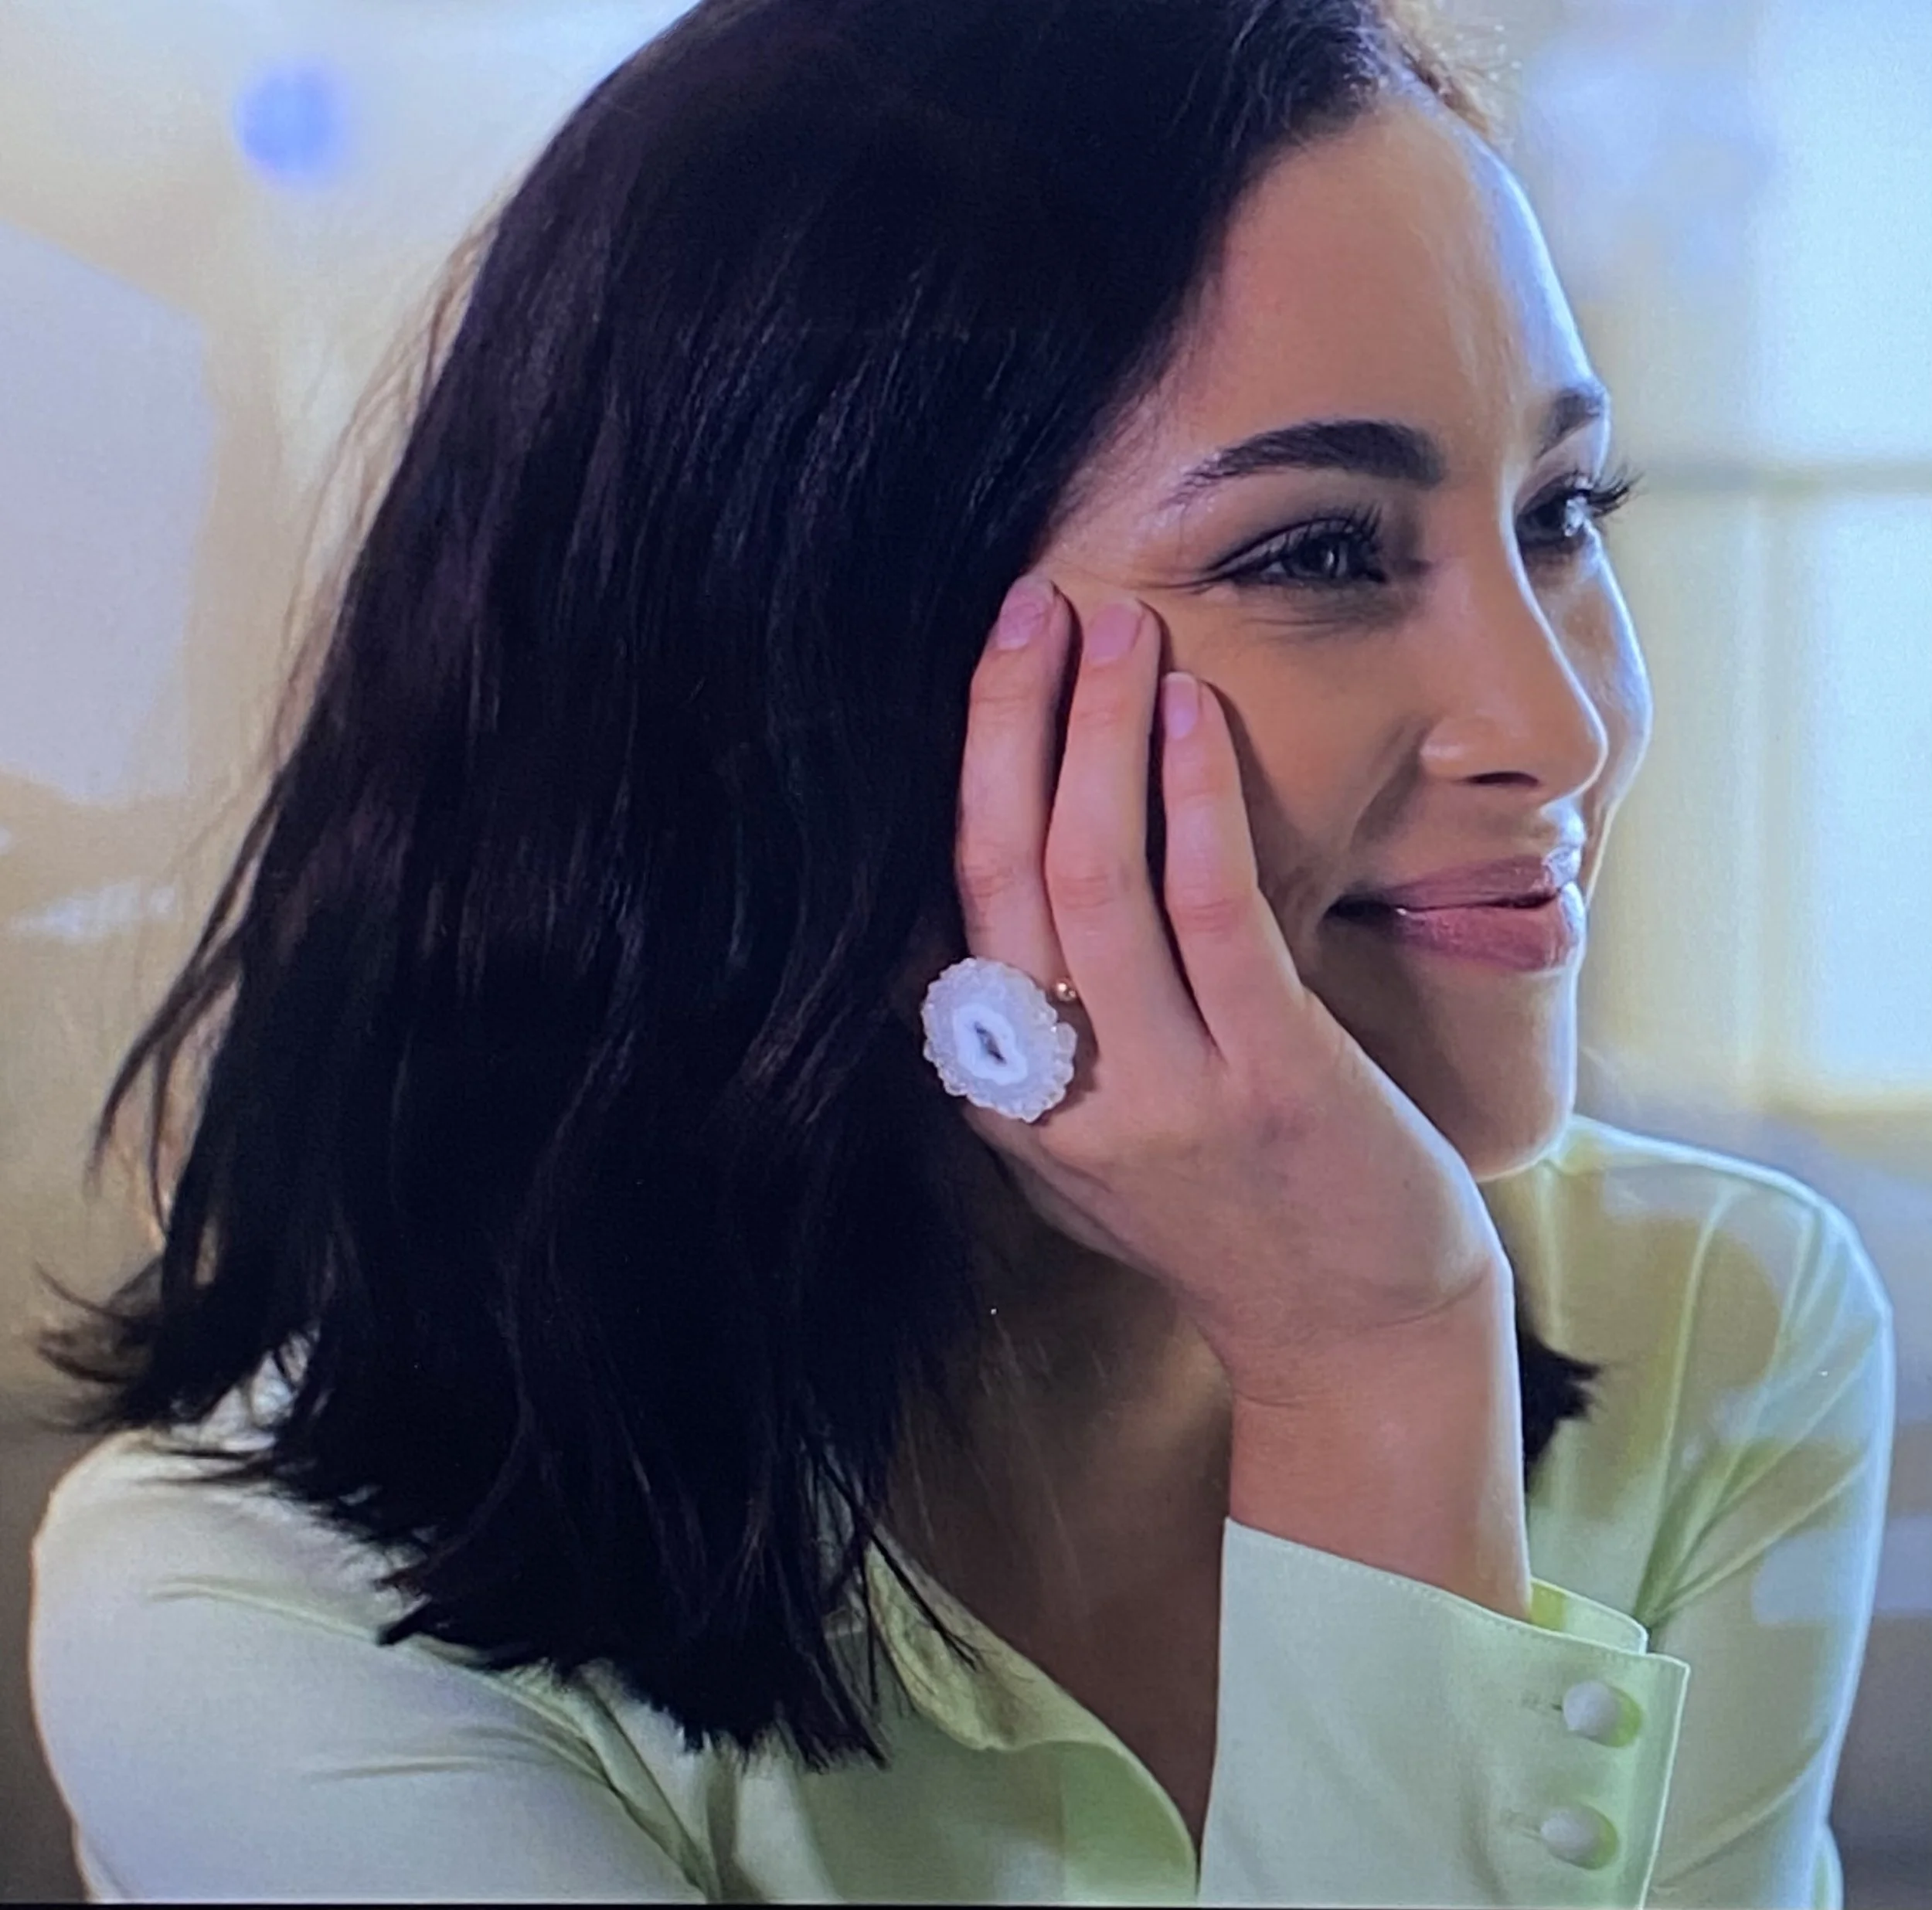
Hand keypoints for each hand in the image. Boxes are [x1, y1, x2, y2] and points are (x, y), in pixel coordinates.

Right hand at [947, 577, 1513, 1406]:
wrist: (1352, 1333)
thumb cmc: (1227, 1219)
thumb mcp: (1086, 1147)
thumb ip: (1025, 1045)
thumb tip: (986, 910)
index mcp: (1004, 1102)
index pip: (952, 905)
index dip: (964, 771)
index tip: (992, 667)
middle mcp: (1060, 1096)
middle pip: (1001, 871)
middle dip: (1009, 720)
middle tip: (1033, 603)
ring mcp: (1164, 1093)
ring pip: (1092, 877)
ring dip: (1096, 733)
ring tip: (1115, 630)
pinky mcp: (1269, 1080)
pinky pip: (1208, 912)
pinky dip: (1191, 798)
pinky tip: (1191, 712)